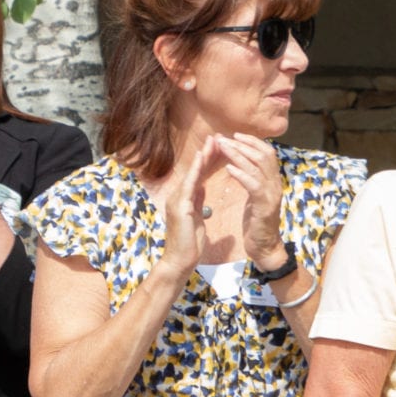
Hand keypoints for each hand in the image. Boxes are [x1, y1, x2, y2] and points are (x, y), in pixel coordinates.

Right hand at [155, 135, 227, 281]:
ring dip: (202, 157)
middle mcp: (178, 195)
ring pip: (192, 173)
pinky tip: (201, 159)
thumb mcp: (196, 218)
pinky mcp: (179, 207)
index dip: (208, 160)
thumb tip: (201, 187)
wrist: (180, 261)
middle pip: (195, 170)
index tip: (219, 146)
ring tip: (212, 141)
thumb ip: (197, 201)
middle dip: (206, 153)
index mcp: (184, 198)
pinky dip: (195, 171)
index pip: (198, 174)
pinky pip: (189, 185)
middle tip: (217, 135)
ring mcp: (177, 200)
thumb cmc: (189, 243)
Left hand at [218, 134, 288, 267]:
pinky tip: (228, 168)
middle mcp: (276, 184)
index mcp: (274, 181)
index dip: (252, 141)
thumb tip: (243, 165)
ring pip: (257, 166)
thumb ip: (253, 180)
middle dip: (242, 144)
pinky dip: (241, 174)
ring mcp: (272, 195)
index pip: (268, 152)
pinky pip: (253, 185)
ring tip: (222, 147)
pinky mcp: (265, 206)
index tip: (235, 135)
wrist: (265, 247)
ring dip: (238, 154)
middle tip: (223, 138)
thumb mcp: (256, 197)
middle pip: (262, 155)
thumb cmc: (257, 223)